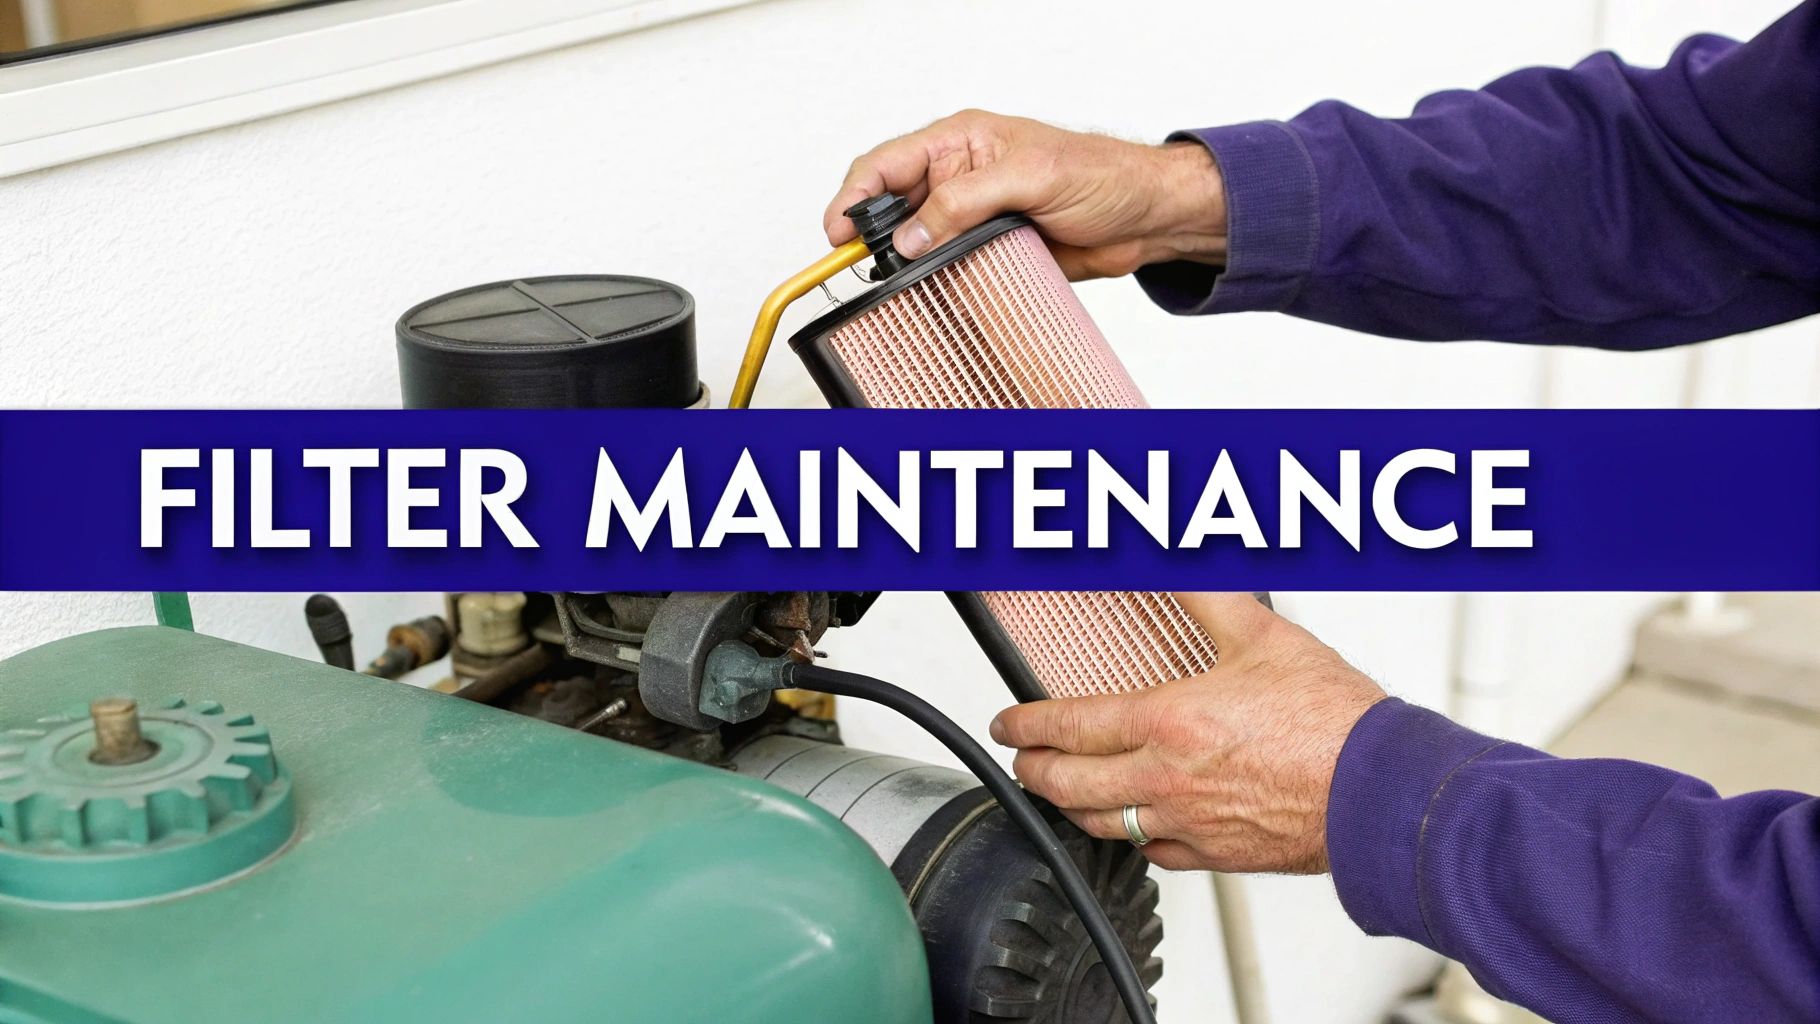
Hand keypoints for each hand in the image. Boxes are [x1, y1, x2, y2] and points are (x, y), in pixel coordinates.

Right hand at [824, 110, 1227, 280]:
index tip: (838, 233)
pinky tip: (930, 299)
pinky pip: (947, 273)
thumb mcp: (1030, 176)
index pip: (885, 165)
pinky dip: (936, 288)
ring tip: (895, 287)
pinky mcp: (987, 254)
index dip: (854, 198)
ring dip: (905, 267)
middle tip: (863, 268)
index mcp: (960, 142)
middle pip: (892, 209)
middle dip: (873, 239)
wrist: (1145, 220)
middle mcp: (958, 179)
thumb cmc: (1101, 175)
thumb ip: (965, 201)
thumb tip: (914, 232)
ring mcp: (971, 220)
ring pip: (916, 246)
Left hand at [989, 593, 1386, 873]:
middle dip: (1033, 770)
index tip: (1009, 722)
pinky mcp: (1217, 854)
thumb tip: (1171, 566)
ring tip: (1060, 791)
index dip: (1027, 724)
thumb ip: (1206, 596)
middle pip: (1070, 784)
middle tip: (1020, 758)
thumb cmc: (1334, 723)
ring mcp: (1189, 823)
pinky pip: (1153, 853)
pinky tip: (1133, 825)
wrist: (1380, 791)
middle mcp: (1168, 780)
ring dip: (1070, 807)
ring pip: (1102, 826)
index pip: (1071, 726)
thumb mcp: (1262, 636)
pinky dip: (1131, 838)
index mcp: (1171, 723)